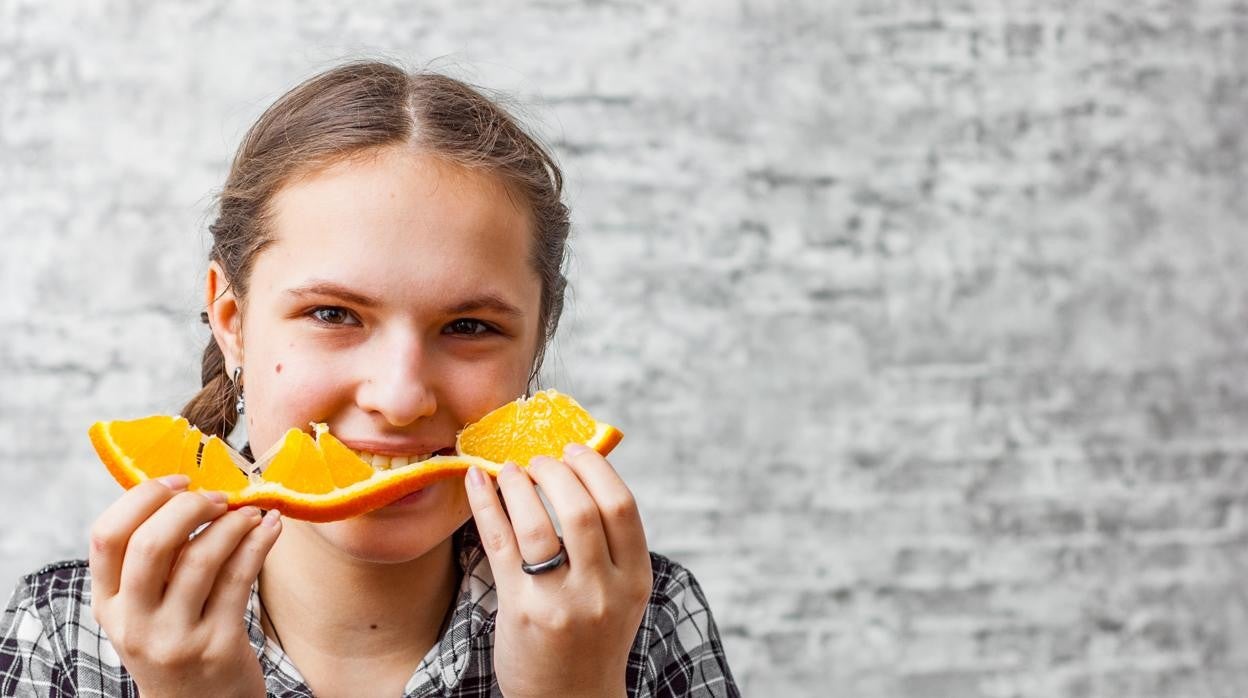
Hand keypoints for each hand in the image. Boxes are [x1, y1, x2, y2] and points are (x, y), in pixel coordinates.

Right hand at [88, 475, 281, 697]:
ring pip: (202, 558)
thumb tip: (185, 489)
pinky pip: (239, 578)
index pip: (106, 536)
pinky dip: (259, 542)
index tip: (179, 480)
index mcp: (108, 604)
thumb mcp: (145, 607)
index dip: (143, 497)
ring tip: (251, 513)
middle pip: (152, 543)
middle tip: (219, 498)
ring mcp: (175, 637)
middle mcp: (133, 623)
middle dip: (191, 506)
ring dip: (234, 523)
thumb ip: (152, 560)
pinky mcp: (217, 645)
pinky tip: (271, 527)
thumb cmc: (177, 639)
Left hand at [465, 443, 652, 697]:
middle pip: (582, 509)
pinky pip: (500, 544)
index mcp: (634, 580)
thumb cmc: (590, 638)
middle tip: (539, 460)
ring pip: (538, 525)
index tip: (574, 449)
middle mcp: (602, 591)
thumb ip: (608, 545)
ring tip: (511, 470)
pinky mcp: (521, 611)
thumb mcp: (618, 594)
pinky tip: (477, 480)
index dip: (595, 468)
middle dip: (556, 471)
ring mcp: (561, 603)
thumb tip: (574, 473)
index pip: (622, 507)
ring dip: (520, 485)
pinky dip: (486, 504)